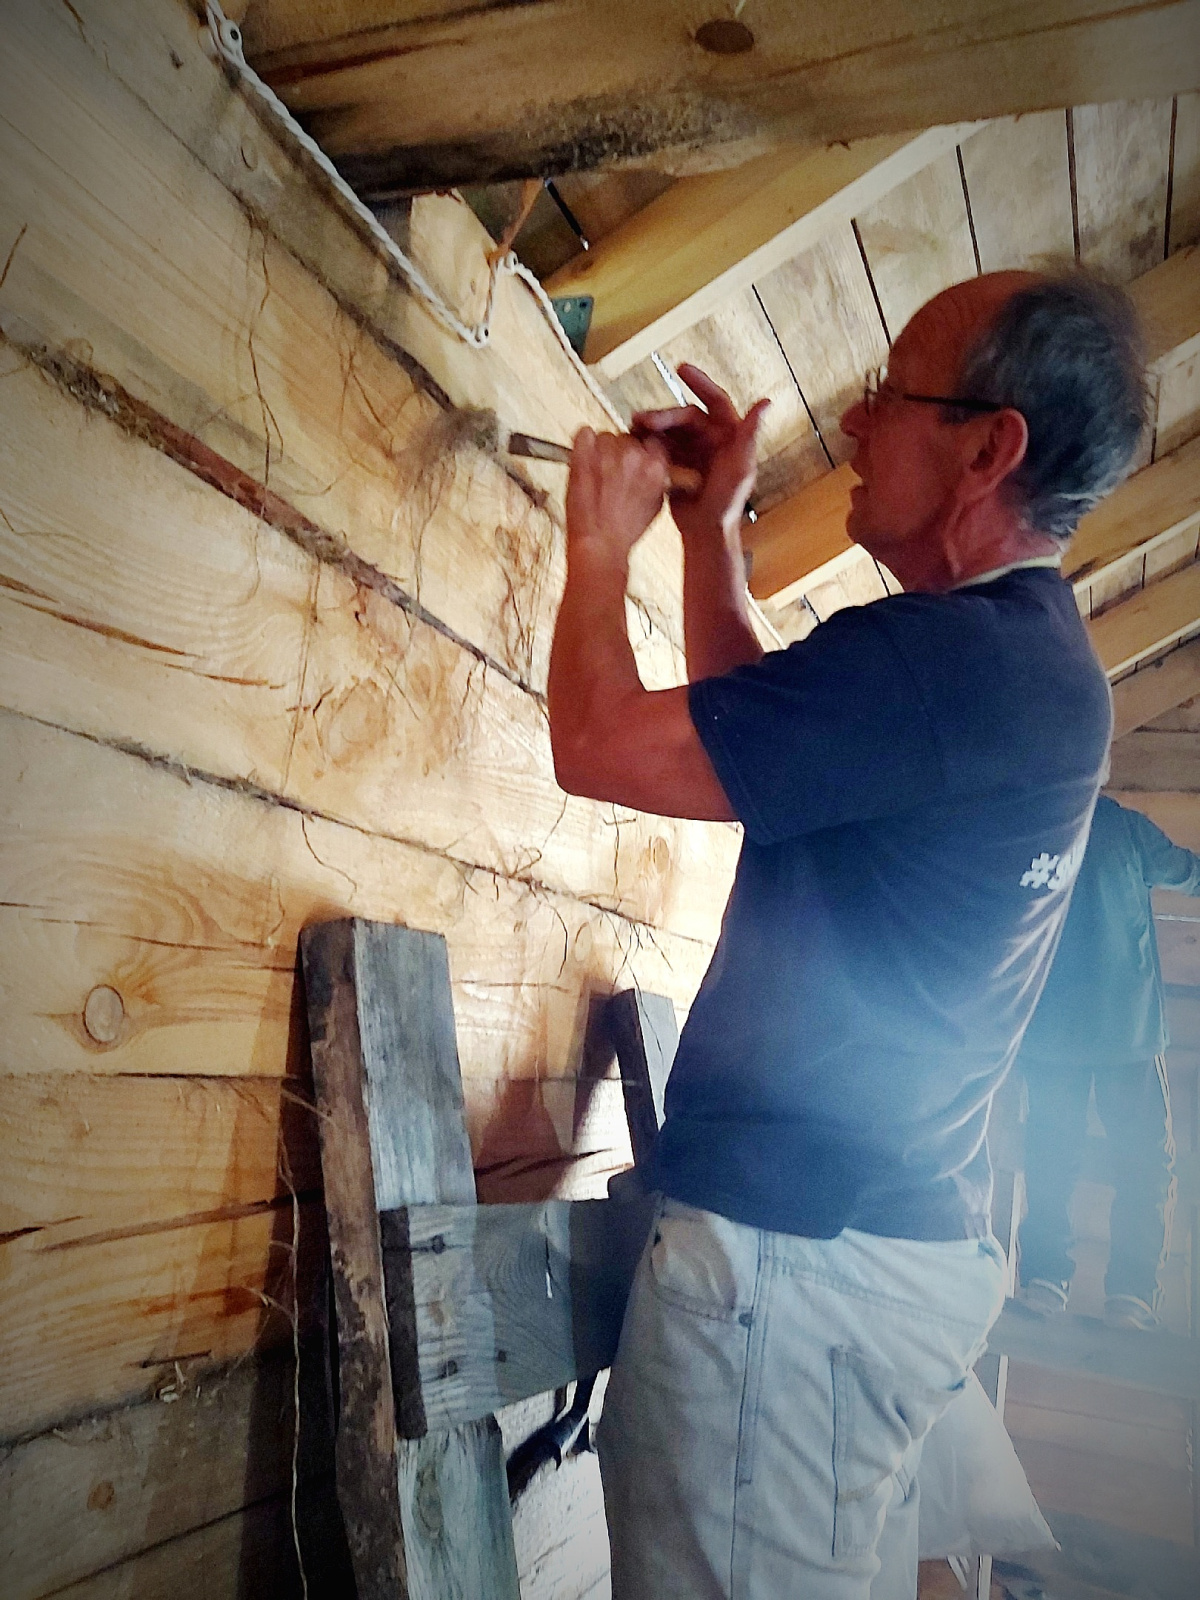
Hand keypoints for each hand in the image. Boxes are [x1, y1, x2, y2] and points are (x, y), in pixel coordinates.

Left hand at [565, 429, 670, 569]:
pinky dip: (582, 445)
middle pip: (627, 437)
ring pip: (605, 436)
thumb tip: (656, 468)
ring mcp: (608, 453)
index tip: (634, 462)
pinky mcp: (583, 454)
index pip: (652, 441)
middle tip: (612, 476)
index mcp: (656, 466)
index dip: (641, 451)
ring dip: (600, 451)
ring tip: (597, 477)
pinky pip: (584, 434)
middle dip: (620, 453)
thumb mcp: (655, 505)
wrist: (598, 544)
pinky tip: (584, 463)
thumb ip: (658, 480)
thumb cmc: (623, 531)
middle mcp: (634, 456)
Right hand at [631, 364, 768, 544]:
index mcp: (729, 435)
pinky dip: (648, 445)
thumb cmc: (728, 502)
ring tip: (633, 429)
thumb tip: (766, 401)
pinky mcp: (676, 466)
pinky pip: (661, 448)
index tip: (681, 369)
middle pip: (684, 418)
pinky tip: (634, 443)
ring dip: (652, 428)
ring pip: (670, 431)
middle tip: (642, 420)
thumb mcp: (741, 467)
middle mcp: (710, 440)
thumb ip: (750, 434)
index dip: (700, 383)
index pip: (715, 401)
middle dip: (663, 416)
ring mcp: (692, 452)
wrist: (706, 531)